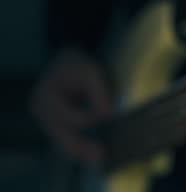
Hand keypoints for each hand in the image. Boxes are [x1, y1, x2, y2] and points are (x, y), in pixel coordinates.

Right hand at [30, 47, 110, 163]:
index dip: (91, 117)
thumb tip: (108, 114)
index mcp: (46, 98)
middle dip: (81, 149)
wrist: (66, 60)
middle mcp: (42, 111)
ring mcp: (46, 119)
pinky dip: (77, 147)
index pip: (70, 117)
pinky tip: (91, 153)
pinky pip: (64, 139)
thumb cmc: (77, 65)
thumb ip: (98, 93)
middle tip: (101, 157)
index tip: (109, 114)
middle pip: (60, 137)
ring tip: (98, 160)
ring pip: (61, 143)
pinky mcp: (54, 123)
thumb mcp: (90, 72)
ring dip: (79, 152)